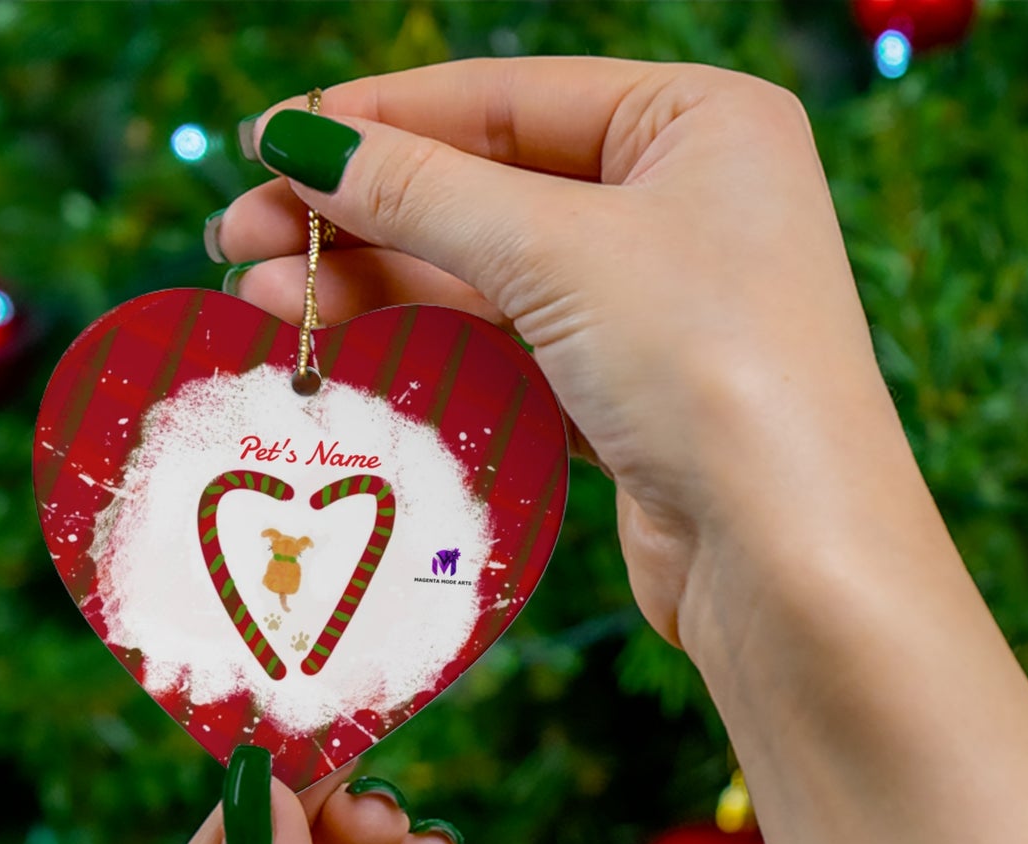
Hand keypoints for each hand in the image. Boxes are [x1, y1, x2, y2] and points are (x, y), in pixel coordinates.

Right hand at [212, 57, 904, 653]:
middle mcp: (686, 203)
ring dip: (380, 284)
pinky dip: (435, 346)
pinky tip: (348, 347)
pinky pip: (514, 348)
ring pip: (493, 275)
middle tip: (238, 238)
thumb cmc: (708, 367)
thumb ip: (421, 190)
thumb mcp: (557, 252)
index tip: (266, 142)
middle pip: (489, 187)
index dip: (378, 119)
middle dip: (361, 213)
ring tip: (263, 301)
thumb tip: (298, 141)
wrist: (789, 560)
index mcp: (699, 122)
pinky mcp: (633, 395)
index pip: (507, 98)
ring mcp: (661, 304)